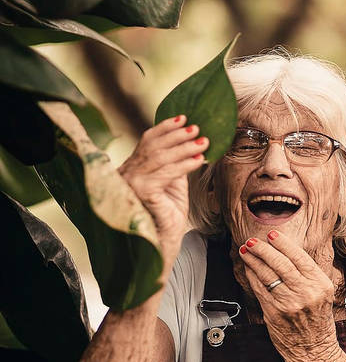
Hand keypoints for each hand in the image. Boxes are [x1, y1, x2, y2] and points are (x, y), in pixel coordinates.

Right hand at [118, 115, 208, 265]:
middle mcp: (125, 173)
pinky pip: (167, 172)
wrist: (161, 244)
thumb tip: (190, 139)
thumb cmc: (167, 215)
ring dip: (185, 147)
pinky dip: (185, 163)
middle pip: (153, 146)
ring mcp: (131, 183)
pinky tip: (200, 159)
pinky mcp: (141, 192)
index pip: (146, 141)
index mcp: (130, 168)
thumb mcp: (172, 183)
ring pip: (161, 157)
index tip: (183, 117)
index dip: (165, 128)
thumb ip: (174, 163)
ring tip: (204, 141)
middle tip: (198, 128)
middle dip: (178, 135)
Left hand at [238, 230, 338, 357]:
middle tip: (253, 240)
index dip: (283, 244)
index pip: (300, 258)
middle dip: (264, 249)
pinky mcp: (274, 314)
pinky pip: (260, 289)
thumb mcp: (323, 293)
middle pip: (281, 264)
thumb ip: (308, 274)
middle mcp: (306, 293)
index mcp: (320, 284)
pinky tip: (248, 268)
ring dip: (254, 260)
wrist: (314, 349)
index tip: (272, 234)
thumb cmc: (317, 319)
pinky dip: (252, 276)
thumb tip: (284, 250)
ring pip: (267, 275)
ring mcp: (289, 304)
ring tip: (246, 250)